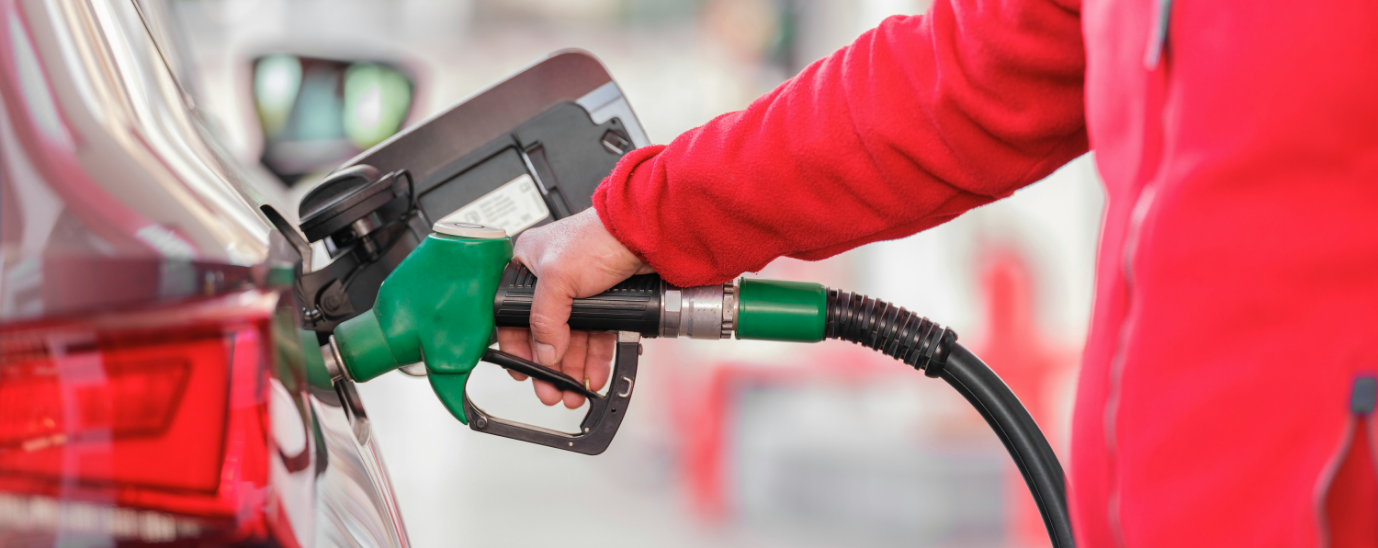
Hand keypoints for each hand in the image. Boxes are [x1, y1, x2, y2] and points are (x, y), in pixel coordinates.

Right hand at [496, 208, 653, 407]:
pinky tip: (593, 374)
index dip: (517, 346)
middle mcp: (552, 280)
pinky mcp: (605, 302)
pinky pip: (596, 337)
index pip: (513, 316)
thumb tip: (544, 352)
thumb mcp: (558, 276)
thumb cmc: (599, 235)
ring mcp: (580, 293)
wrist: (646, 234)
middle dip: (549, 366)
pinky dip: (594, 358)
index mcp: (528, 266)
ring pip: (572, 340)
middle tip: (551, 390)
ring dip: (571, 368)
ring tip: (572, 391)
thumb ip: (545, 318)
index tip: (522, 371)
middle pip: (545, 334)